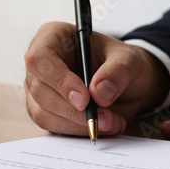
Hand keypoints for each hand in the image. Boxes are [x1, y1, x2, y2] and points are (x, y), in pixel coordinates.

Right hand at [24, 22, 168, 136]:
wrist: (130, 83)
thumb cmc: (123, 63)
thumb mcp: (129, 60)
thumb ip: (117, 72)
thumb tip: (99, 93)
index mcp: (54, 37)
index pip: (40, 58)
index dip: (59, 80)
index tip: (84, 99)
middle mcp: (42, 63)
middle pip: (40, 90)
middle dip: (74, 110)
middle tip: (105, 118)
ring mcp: (41, 88)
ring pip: (44, 112)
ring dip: (78, 124)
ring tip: (112, 122)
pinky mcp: (48, 110)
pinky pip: (54, 126)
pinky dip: (79, 131)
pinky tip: (104, 126)